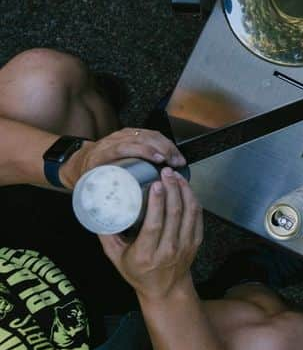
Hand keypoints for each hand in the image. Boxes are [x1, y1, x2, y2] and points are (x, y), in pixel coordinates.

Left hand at [61, 127, 185, 188]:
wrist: (77, 162)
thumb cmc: (85, 177)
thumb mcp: (88, 188)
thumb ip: (100, 199)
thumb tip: (118, 216)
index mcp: (101, 154)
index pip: (124, 147)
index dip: (144, 151)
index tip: (159, 159)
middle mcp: (112, 141)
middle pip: (142, 138)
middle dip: (163, 148)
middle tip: (175, 163)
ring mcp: (122, 135)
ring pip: (148, 134)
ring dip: (167, 145)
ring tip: (178, 159)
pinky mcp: (130, 134)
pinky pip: (150, 133)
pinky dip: (164, 141)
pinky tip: (173, 150)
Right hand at [100, 167, 203, 301]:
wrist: (166, 289)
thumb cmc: (138, 272)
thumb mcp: (116, 258)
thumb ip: (106, 235)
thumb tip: (94, 211)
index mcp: (146, 254)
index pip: (154, 224)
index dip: (157, 202)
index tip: (155, 184)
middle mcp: (168, 249)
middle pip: (174, 213)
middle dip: (171, 188)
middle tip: (165, 172)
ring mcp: (185, 245)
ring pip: (189, 212)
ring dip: (184, 190)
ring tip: (175, 175)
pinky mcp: (195, 241)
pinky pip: (197, 216)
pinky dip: (193, 199)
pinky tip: (185, 188)